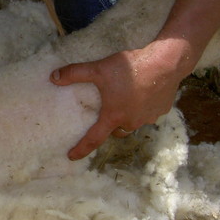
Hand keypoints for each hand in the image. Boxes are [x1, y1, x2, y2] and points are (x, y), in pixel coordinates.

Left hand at [50, 39, 188, 158]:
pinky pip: (149, 113)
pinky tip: (144, 92)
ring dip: (128, 116)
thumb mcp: (98, 69)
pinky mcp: (162, 109)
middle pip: (116, 131)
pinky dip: (144, 107)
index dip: (81, 148)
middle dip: (109, 127)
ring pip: (134, 123)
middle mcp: (131, 122)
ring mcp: (149, 117)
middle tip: (106, 115)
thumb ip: (75, 73)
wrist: (166, 63)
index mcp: (114, 116)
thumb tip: (53, 78)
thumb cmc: (131, 68)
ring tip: (125, 100)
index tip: (72, 156)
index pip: (94, 139)